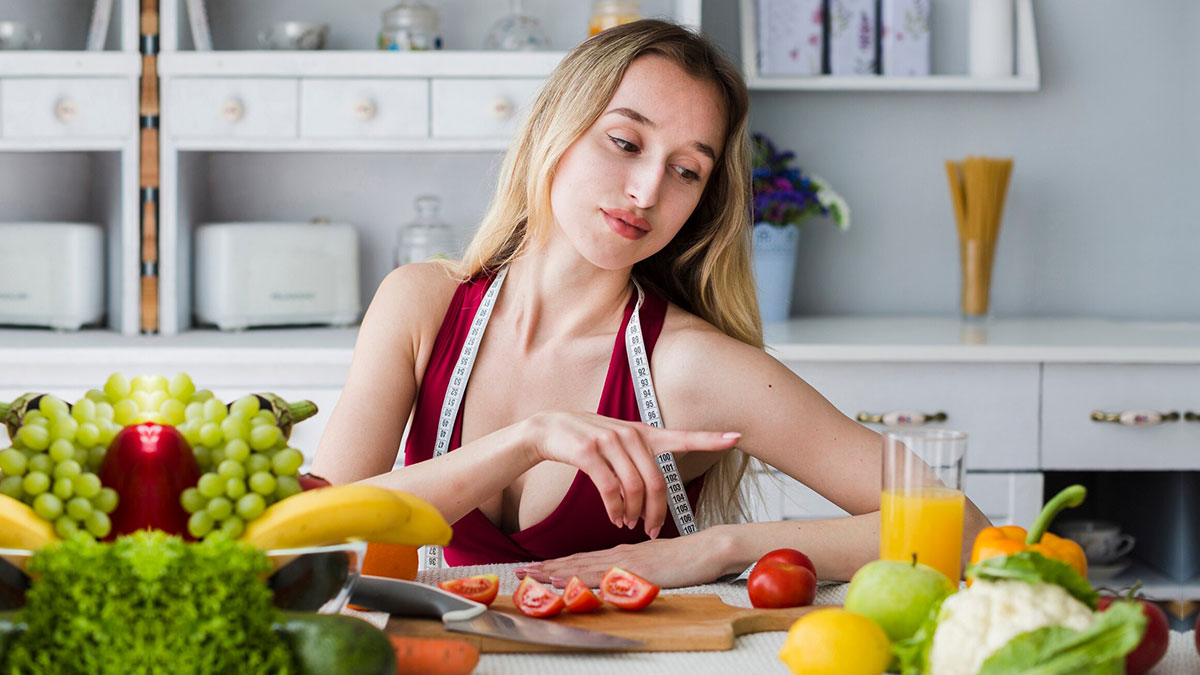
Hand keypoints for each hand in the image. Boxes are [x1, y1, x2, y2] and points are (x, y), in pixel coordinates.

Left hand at [513, 529, 735, 588]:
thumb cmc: (690, 557)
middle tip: (519, 571)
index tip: (535, 567)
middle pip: (575, 560)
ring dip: (552, 571)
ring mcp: (625, 562)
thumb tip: (624, 577)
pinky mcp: (633, 570)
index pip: (584, 558)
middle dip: (546, 567)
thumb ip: (640, 567)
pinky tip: (560, 579)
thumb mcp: (658, 562)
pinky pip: (599, 575)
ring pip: (581, 566)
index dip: (558, 563)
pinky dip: (576, 577)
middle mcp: (619, 555)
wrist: (712, 547)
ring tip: (528, 575)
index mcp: (623, 553)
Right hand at [519, 411, 740, 537]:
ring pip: (635, 488)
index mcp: (644, 433)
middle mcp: (631, 434)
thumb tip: (652, 495)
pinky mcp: (589, 453)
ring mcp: (610, 442)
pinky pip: (610, 489)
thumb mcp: (618, 442)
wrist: (548, 428)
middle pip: (657, 481)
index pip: (683, 435)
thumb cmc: (588, 439)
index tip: (737, 436)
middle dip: (657, 511)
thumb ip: (640, 460)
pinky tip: (615, 517)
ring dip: (634, 513)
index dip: (711, 438)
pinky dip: (614, 509)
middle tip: (653, 530)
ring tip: (628, 524)